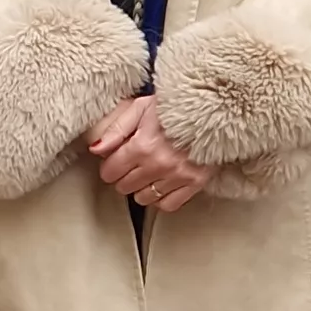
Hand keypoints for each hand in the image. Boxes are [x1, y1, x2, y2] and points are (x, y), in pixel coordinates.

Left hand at [84, 95, 210, 211]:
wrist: (215, 108)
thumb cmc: (176, 105)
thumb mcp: (141, 108)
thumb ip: (116, 129)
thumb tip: (96, 149)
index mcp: (142, 145)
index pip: (110, 171)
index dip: (109, 166)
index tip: (115, 160)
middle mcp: (159, 165)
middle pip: (124, 187)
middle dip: (123, 176)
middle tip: (132, 165)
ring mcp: (178, 176)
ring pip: (143, 199)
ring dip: (141, 188)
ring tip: (148, 173)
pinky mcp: (196, 183)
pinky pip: (168, 205)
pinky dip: (161, 198)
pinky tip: (162, 184)